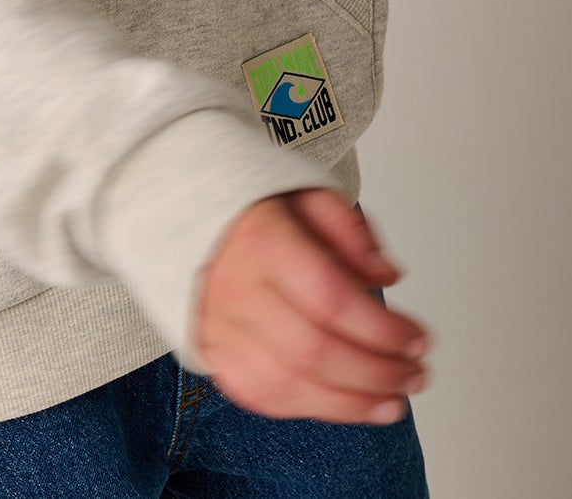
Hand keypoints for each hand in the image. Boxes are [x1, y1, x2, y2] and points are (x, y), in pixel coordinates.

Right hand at [190, 186, 433, 423]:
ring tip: (391, 403)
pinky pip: (259, 396)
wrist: (177, 208)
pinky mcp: (209, 351)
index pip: (331, 298)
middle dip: (377, 373)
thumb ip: (349, 229)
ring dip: (350, 405)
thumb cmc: (248, 203)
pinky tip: (343, 404)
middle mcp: (234, 287)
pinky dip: (307, 408)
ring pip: (287, 385)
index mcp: (260, 239)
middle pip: (314, 350)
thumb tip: (387, 276)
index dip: (382, 328)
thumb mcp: (303, 188)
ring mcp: (217, 325)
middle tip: (415, 375)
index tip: (419, 339)